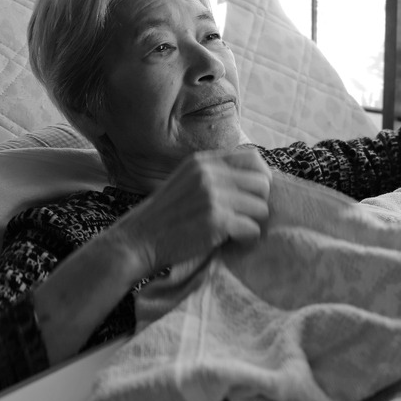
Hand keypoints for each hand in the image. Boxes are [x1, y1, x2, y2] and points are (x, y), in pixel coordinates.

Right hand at [108, 147, 271, 275]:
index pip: (253, 158)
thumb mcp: (187, 182)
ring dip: (252, 224)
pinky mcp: (215, 219)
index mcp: (203, 161)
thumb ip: (215, 176)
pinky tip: (229, 242)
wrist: (137, 240)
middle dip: (258, 204)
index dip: (261, 178)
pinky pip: (252, 230)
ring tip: (233, 232)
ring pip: (260, 208)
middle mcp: (209, 173)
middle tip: (242, 219)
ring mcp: (212, 195)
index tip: (253, 197)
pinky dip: (245, 240)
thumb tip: (260, 181)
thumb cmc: (165, 217)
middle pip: (262, 184)